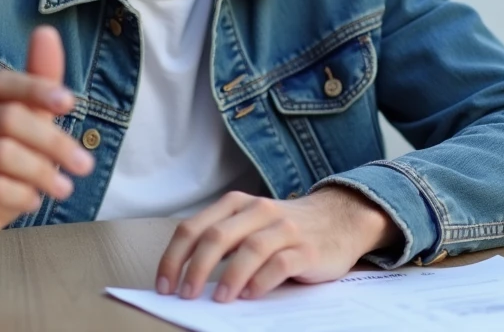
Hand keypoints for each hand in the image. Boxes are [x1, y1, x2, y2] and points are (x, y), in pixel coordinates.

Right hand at [0, 26, 94, 275]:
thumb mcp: (24, 127)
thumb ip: (38, 85)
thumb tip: (47, 31)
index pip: (1, 83)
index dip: (37, 89)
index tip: (71, 104)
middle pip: (7, 119)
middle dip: (53, 141)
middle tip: (83, 165)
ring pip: (1, 154)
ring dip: (42, 172)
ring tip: (64, 188)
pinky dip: (21, 194)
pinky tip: (34, 201)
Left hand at [156, 187, 399, 302]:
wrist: (340, 218)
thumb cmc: (285, 229)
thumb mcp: (250, 225)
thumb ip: (224, 243)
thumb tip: (187, 278)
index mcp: (236, 204)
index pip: (193, 227)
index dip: (174, 257)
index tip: (163, 285)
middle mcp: (258, 210)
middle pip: (217, 236)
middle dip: (195, 267)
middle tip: (184, 295)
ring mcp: (284, 228)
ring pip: (249, 248)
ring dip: (229, 276)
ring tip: (218, 299)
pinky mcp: (307, 248)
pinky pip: (281, 263)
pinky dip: (262, 280)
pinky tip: (250, 295)